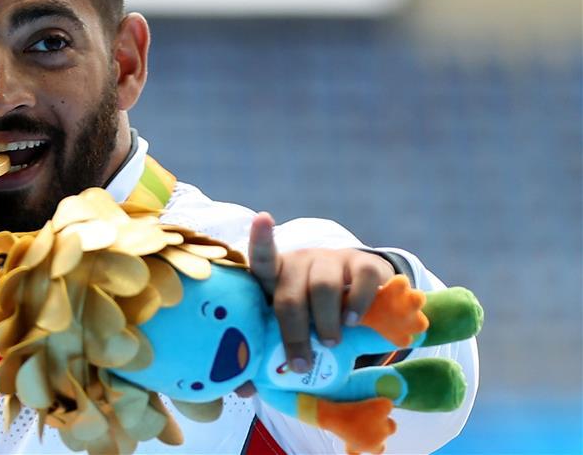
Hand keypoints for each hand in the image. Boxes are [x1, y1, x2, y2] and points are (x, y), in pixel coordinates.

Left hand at [247, 212, 394, 372]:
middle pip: (290, 291)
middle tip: (300, 363)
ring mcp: (332, 260)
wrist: (355, 295)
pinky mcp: (363, 264)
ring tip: (330, 343)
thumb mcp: (288, 327)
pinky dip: (356, 304)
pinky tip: (354, 321)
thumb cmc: (308, 314)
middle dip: (293, 331)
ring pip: (323, 287)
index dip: (262, 239)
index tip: (262, 219)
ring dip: (324, 321)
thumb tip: (245, 389)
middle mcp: (300, 262)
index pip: (263, 256)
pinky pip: (359, 282)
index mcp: (275, 276)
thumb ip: (268, 353)